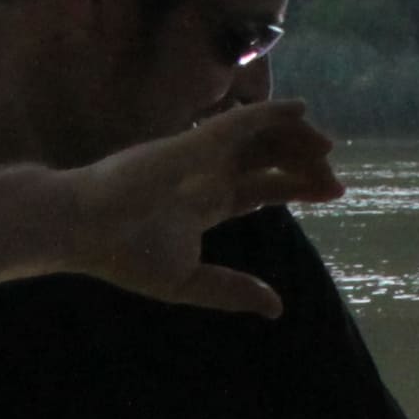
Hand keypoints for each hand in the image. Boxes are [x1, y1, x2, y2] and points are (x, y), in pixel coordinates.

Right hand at [59, 100, 341, 315]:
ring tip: (328, 152)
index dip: (295, 186)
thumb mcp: (188, 281)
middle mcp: (207, 173)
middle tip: (335, 181)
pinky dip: (272, 113)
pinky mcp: (195, 141)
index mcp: (205, 203)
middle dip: (304, 165)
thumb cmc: (122, 253)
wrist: (83, 229)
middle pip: (267, 159)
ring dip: (298, 140)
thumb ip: (231, 289)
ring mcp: (201, 155)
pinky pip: (242, 120)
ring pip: (261, 137)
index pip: (260, 187)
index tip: (332, 191)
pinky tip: (301, 111)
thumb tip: (276, 307)